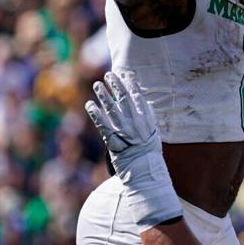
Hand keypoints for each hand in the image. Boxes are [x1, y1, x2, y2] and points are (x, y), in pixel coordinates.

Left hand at [86, 72, 181, 230]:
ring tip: (97, 85)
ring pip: (112, 109)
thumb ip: (149, 117)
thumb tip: (145, 103)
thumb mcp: (154, 132)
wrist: (145, 171)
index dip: (130, 83)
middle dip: (116, 85)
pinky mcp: (113, 140)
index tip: (124, 72)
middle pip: (123, 99)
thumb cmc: (150, 153)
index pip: (138, 96)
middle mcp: (135, 122)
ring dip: (104, 95)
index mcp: (146, 119)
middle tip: (108, 74)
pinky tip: (89, 104)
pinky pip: (102, 124)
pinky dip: (95, 114)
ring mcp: (123, 131)